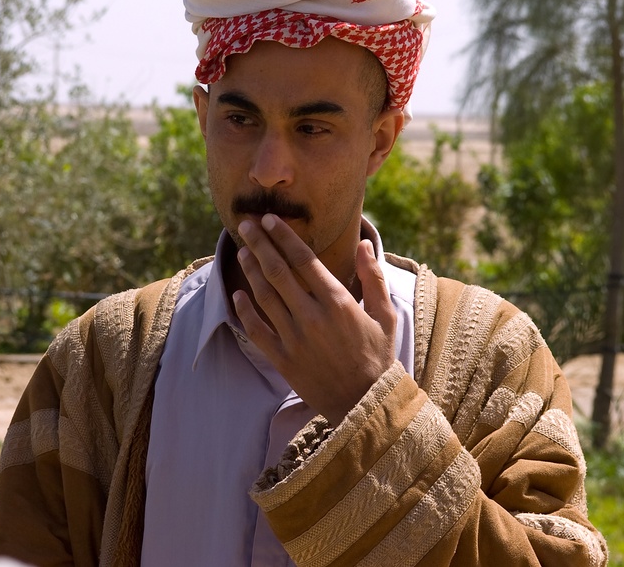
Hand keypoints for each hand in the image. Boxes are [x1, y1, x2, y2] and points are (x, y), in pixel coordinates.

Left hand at [232, 214, 395, 425]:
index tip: (270, 220)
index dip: (284, 237)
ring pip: (265, 297)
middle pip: (278, 272)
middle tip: (246, 225)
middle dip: (260, 244)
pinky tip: (237, 294)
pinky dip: (245, 311)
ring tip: (242, 251)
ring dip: (251, 271)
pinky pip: (257, 331)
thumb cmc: (379, 356)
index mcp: (338, 302)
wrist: (365, 404)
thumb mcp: (386, 315)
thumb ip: (374, 277)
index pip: (304, 259)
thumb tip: (363, 244)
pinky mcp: (283, 359)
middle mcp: (312, 317)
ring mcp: (295, 339)